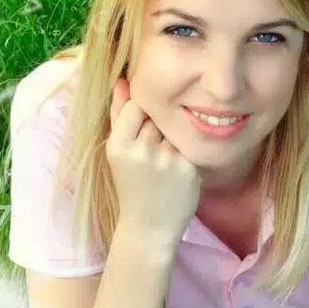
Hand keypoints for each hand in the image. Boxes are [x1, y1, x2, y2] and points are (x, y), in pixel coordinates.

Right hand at [105, 78, 200, 243]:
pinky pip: (191, 146)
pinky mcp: (189, 168)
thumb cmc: (132, 185)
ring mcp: (167, 160)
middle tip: (154, 152)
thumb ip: (119, 114)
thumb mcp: (118, 150)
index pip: (139, 104)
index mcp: (119, 144)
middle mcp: (142, 150)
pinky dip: (186, 155)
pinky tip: (177, 173)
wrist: (149, 227)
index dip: (145, 113)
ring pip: (177, 129)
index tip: (143, 130)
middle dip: (160, 128)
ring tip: (164, 163)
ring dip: (174, 139)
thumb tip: (122, 80)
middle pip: (160, 116)